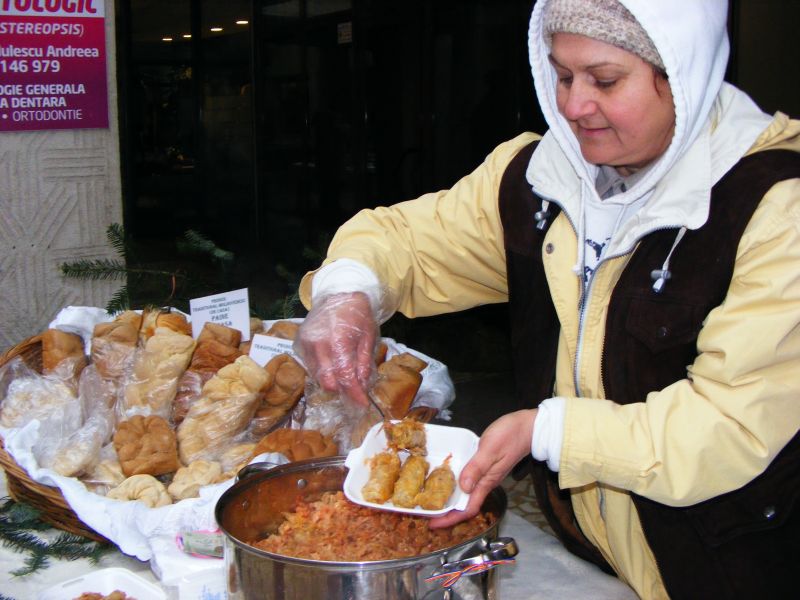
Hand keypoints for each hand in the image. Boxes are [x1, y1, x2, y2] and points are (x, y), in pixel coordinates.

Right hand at [293, 292, 377, 405]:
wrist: (339, 292)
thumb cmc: (358, 315)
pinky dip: (322, 369)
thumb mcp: (369, 338)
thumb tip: (361, 387)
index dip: (354, 394)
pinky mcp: (300, 343)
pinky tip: (332, 361)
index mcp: (338, 342)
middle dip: (342, 389)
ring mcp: (306, 344)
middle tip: (354, 387)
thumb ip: (363, 364)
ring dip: (332, 380)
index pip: (345, 377)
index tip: (362, 403)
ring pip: (318, 376)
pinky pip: (310, 366)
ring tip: (343, 371)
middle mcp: (318, 344)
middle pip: (328, 381)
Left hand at [429, 409, 536, 527]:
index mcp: (487, 482)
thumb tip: (463, 487)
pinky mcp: (483, 465)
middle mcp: (485, 482)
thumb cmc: (510, 436)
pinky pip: (467, 479)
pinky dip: (455, 483)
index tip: (433, 524)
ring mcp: (485, 474)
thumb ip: (477, 468)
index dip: (450, 519)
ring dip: (449, 499)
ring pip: (465, 493)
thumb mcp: (490, 449)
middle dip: (446, 512)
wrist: (527, 427)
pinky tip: (445, 477)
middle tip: (426, 513)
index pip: (468, 508)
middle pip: (464, 504)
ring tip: (431, 499)